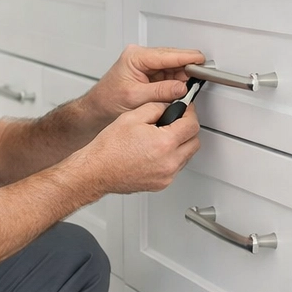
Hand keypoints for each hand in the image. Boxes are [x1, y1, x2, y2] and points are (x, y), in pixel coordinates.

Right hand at [74, 101, 200, 194]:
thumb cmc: (109, 148)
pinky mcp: (161, 184)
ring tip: (163, 138)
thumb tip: (169, 106)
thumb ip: (156, 107)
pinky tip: (156, 152)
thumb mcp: (132, 116)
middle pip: (194, 141)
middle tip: (175, 123)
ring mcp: (166, 175)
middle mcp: (169, 162)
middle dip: (187, 130)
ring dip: (181, 145)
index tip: (184, 110)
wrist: (96, 171)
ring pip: (187, 156)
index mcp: (164, 142)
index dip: (189, 113)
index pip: (192, 125)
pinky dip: (171, 158)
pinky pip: (175, 168)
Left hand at [83, 45, 206, 125]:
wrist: (97, 108)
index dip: (186, 57)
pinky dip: (176, 82)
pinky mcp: (149, 73)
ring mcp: (146, 64)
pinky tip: (179, 90)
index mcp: (135, 57)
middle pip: (172, 58)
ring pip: (173, 66)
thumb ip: (160, 91)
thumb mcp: (136, 97)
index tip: (201, 61)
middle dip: (186, 69)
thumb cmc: (108, 100)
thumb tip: (182, 88)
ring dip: (182, 77)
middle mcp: (141, 56)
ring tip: (187, 90)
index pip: (167, 54)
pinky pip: (169, 74)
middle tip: (199, 80)